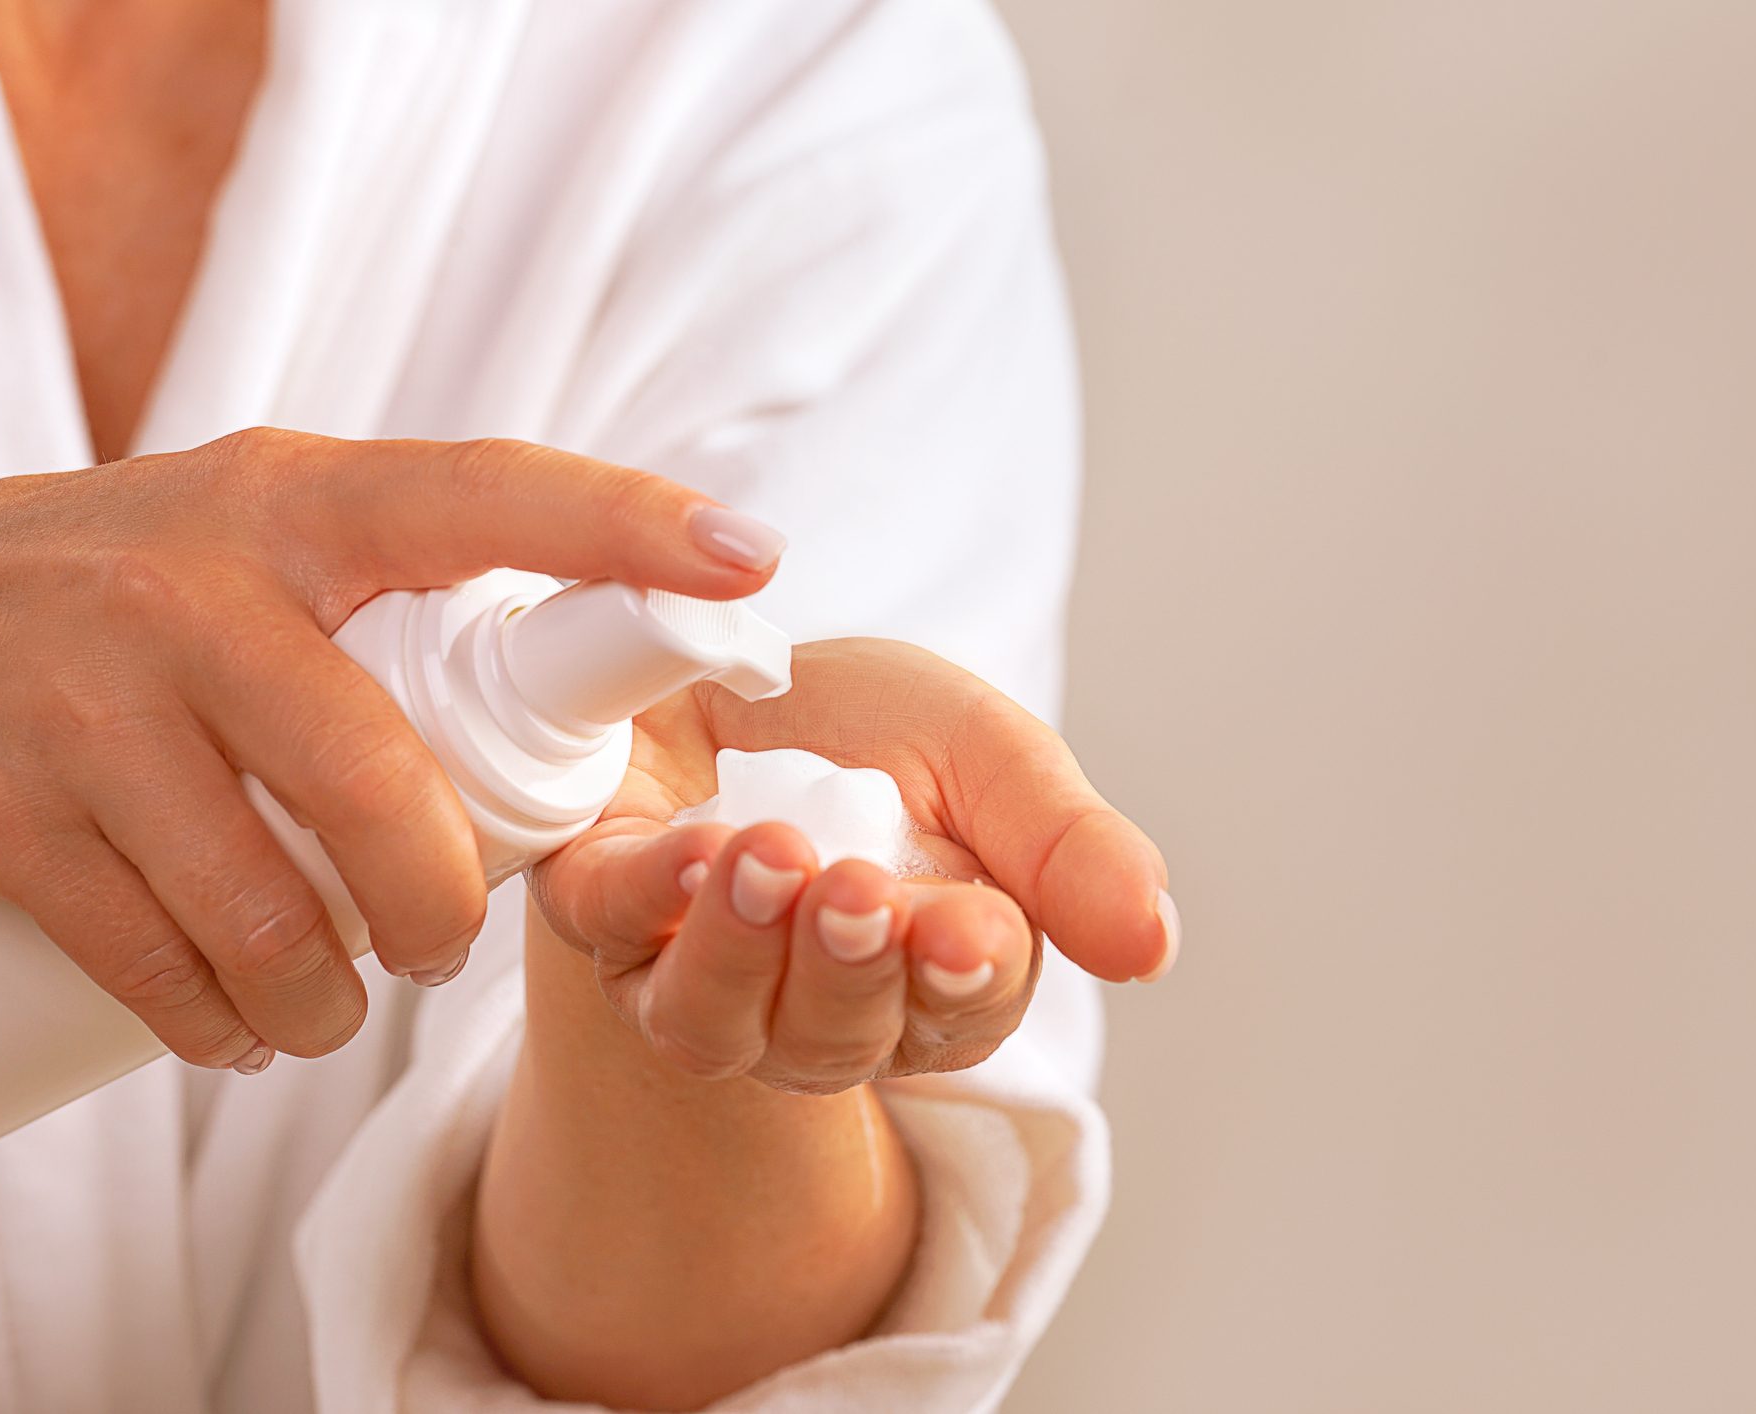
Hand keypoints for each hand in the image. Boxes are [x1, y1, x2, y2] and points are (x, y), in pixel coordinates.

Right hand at [0, 431, 783, 1065]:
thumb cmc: (115, 586)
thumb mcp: (246, 530)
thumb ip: (393, 583)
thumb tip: (589, 703)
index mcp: (289, 502)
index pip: (477, 494)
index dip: (622, 525)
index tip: (753, 564)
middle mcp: (194, 585)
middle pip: (382, 788)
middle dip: (442, 905)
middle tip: (444, 946)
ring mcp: (89, 699)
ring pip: (267, 909)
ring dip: (325, 1003)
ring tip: (329, 1011)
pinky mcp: (4, 809)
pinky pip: (153, 962)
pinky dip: (217, 1028)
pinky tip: (232, 1033)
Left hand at [528, 638, 1174, 1092]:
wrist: (732, 651)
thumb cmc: (867, 726)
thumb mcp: (991, 757)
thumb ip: (1068, 848)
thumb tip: (1153, 947)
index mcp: (925, 976)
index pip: (958, 1013)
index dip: (962, 979)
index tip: (968, 930)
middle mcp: (808, 1003)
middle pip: (836, 1038)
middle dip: (850, 968)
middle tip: (861, 893)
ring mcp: (694, 970)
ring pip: (715, 1023)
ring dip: (745, 952)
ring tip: (769, 863)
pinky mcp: (602, 910)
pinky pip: (613, 935)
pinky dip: (651, 900)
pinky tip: (690, 853)